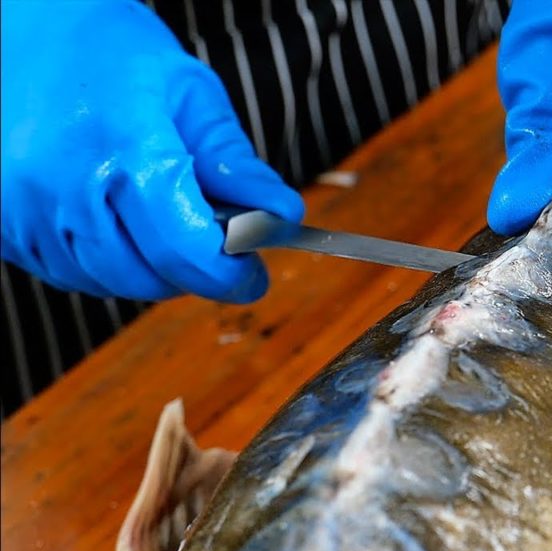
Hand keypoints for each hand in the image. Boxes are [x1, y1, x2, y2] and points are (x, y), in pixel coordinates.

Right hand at [1, 0, 303, 302]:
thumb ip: (236, 164)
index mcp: (123, 146)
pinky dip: (104, 263)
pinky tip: (119, 222)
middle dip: (194, 274)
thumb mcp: (190, 93)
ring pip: (106, 281)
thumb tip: (281, 215)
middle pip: (148, 274)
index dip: (227, 275)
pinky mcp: (0, 222)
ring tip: (166, 224)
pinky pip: (65, 271)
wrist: (18, 25)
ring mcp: (22, 208)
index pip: (185, 247)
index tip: (252, 278)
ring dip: (150, 271)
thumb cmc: (110, 49)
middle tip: (218, 248)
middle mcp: (63, 184)